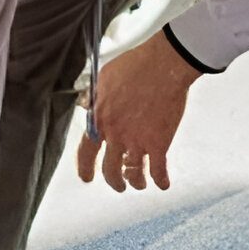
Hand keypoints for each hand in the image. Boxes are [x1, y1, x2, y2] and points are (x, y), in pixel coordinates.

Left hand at [76, 32, 199, 191]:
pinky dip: (161, 180)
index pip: (86, 153)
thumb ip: (94, 96)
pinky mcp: (159, 143)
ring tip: (138, 184)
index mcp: (100, 122)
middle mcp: (116, 137)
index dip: (85, 168)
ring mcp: (137, 142)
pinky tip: (163, 184)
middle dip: (114, 181)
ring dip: (136, 182)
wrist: (163, 65)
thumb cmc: (135, 66)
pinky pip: (158, 170)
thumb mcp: (103, 79)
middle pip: (110, 170)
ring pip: (133, 174)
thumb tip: (86, 104)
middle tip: (118, 185)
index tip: (87, 178)